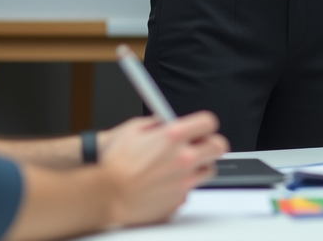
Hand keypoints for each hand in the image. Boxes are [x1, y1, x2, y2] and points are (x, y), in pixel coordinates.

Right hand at [100, 112, 228, 227]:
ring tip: (179, 166)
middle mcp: (184, 158)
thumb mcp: (133, 129)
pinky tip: (164, 183)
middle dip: (210, 144)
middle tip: (199, 145)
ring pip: (208, 171)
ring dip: (199, 166)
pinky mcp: (179, 200)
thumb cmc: (113, 163)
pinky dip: (181, 186)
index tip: (201, 127)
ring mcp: (184, 182)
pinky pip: (190, 190)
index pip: (209, 123)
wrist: (104, 194)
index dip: (205, 124)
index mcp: (174, 136)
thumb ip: (156, 123)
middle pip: (218, 147)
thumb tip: (165, 122)